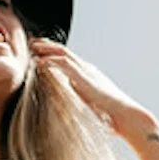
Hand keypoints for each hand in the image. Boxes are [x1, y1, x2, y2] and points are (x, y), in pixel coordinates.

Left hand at [30, 39, 158, 136]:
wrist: (126, 116)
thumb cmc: (111, 116)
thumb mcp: (92, 103)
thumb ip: (81, 96)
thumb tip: (72, 97)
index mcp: (88, 75)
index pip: (68, 59)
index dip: (53, 54)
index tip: (39, 53)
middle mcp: (87, 70)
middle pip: (64, 52)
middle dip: (47, 46)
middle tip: (33, 43)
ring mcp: (86, 72)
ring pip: (63, 53)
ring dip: (46, 49)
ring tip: (33, 47)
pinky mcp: (85, 78)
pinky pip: (64, 64)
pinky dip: (50, 61)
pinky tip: (39, 61)